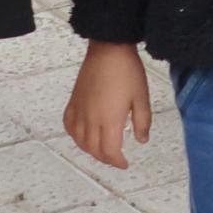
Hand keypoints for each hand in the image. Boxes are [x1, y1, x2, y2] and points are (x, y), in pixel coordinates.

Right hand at [65, 42, 153, 167]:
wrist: (108, 50)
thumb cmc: (127, 71)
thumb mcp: (142, 97)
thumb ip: (142, 121)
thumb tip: (141, 140)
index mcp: (109, 120)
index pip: (110, 151)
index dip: (117, 162)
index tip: (124, 163)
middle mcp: (91, 119)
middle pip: (94, 150)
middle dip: (105, 158)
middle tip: (116, 158)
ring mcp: (80, 111)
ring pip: (79, 141)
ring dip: (90, 150)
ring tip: (102, 150)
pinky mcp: (73, 102)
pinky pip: (69, 125)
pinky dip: (75, 135)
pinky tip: (82, 135)